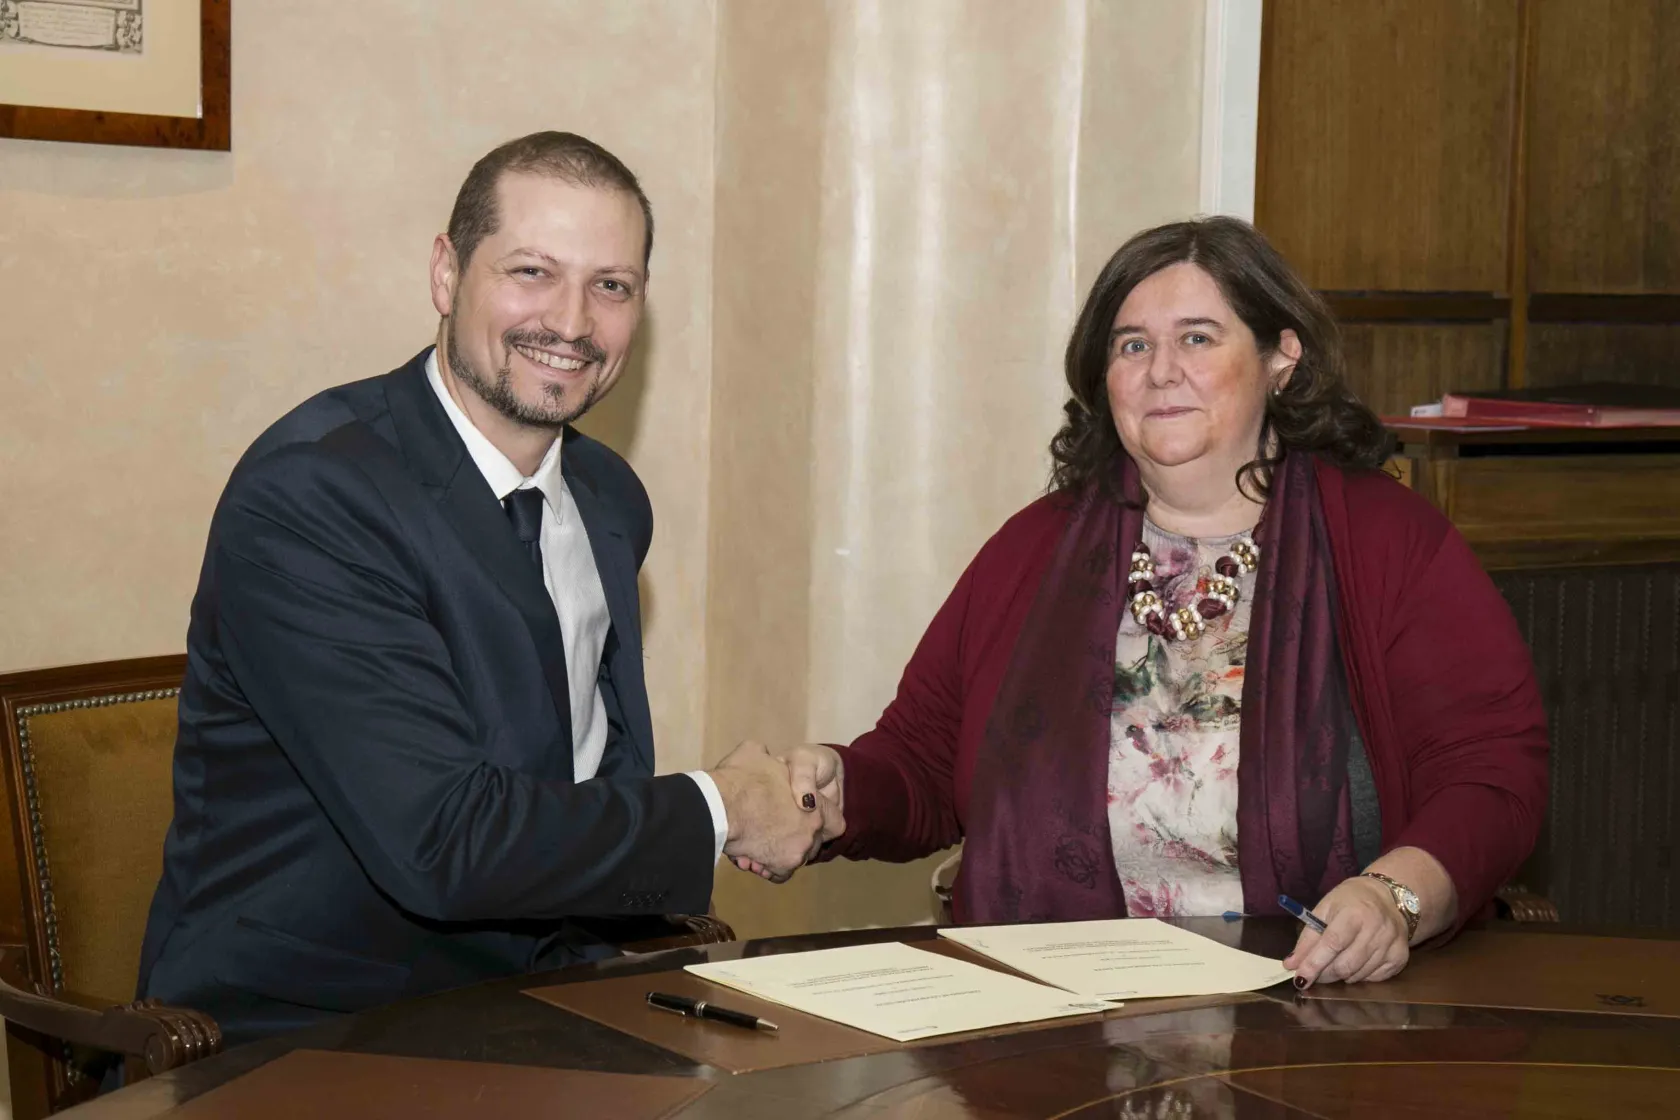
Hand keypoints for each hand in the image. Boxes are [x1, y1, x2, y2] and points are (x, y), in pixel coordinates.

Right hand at [709, 741, 840, 881]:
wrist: (722, 804)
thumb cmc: (742, 777)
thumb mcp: (755, 753)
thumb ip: (766, 758)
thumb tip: (762, 756)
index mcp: (815, 803)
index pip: (834, 822)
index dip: (818, 820)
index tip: (801, 818)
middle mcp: (812, 829)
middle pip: (812, 842)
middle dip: (794, 838)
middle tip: (772, 833)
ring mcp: (798, 849)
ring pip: (795, 858)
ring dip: (779, 854)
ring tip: (757, 848)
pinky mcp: (782, 866)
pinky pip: (780, 874)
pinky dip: (769, 869)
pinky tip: (754, 859)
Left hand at [1283, 875, 1409, 988]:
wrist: (1389, 897)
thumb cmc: (1351, 901)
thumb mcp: (1325, 908)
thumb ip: (1308, 936)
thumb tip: (1291, 964)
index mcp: (1355, 912)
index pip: (1332, 943)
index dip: (1314, 963)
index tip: (1300, 978)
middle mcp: (1377, 929)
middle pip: (1346, 963)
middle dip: (1324, 974)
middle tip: (1313, 975)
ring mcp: (1391, 945)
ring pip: (1359, 975)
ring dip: (1340, 976)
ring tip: (1332, 967)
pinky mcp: (1400, 958)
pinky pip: (1374, 978)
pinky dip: (1359, 977)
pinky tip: (1354, 965)